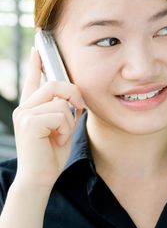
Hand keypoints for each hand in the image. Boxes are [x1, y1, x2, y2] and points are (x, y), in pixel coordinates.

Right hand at [12, 47, 85, 189]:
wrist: (40, 178)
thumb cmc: (51, 154)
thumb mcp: (62, 128)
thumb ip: (65, 110)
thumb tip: (76, 97)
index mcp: (32, 108)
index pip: (33, 80)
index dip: (36, 63)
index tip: (38, 49)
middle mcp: (25, 108)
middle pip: (54, 84)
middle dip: (73, 94)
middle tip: (80, 108)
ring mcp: (25, 114)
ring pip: (60, 101)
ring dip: (69, 121)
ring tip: (61, 136)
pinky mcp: (29, 122)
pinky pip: (60, 114)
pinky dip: (66, 129)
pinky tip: (57, 141)